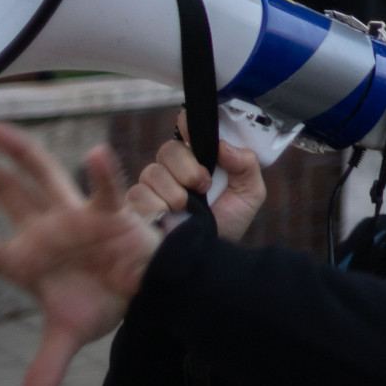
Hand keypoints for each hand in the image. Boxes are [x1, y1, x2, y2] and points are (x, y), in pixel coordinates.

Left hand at [0, 124, 159, 385]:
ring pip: (43, 176)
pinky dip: (100, 172)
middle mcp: (46, 229)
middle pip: (7, 195)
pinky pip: (103, 189)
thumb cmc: (103, 300)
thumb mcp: (69, 334)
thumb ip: (47, 364)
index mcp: (26, 260)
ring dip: (20, 153)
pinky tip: (94, 152)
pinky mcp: (108, 213)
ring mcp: (74, 216)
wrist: (148, 290)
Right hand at [130, 136, 266, 240]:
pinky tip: (168, 215)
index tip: (192, 129)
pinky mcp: (137, 207)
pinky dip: (156, 205)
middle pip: (169, 150)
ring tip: (187, 207)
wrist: (208, 259)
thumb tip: (225, 146)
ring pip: (152, 171)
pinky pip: (138, 194)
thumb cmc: (228, 224)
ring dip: (173, 190)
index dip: (189, 126)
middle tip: (202, 184)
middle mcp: (173, 170)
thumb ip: (246, 165)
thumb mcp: (249, 194)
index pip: (189, 132)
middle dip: (186, 166)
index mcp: (199, 160)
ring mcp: (153, 187)